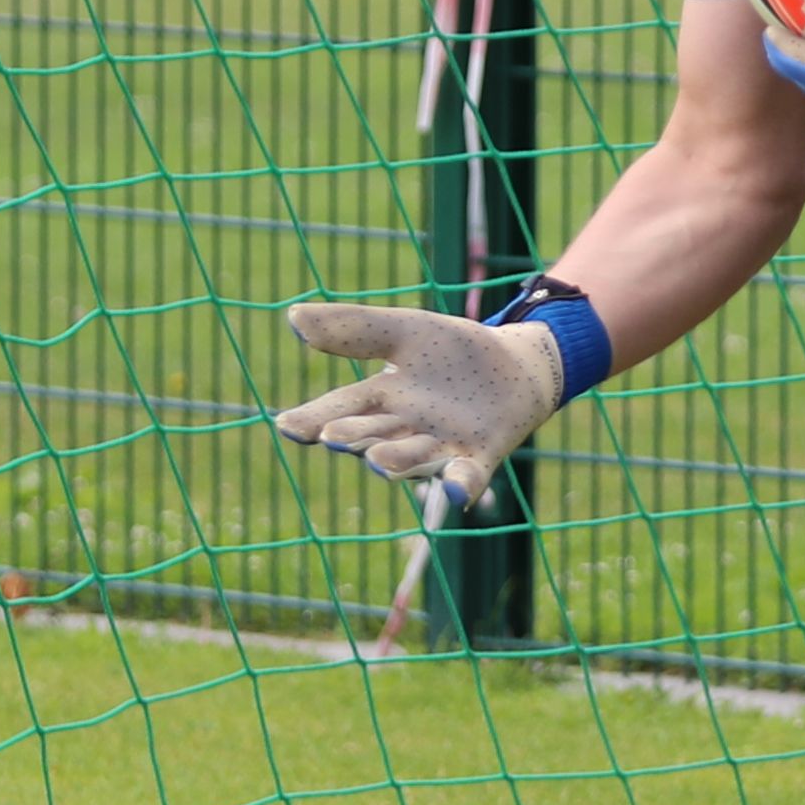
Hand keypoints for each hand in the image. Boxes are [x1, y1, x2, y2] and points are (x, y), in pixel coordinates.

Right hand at [272, 298, 570, 503]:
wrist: (516, 364)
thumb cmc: (453, 352)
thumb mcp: (407, 330)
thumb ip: (356, 329)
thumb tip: (293, 316)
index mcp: (380, 400)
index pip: (339, 409)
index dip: (313, 419)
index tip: (287, 425)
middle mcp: (404, 431)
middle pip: (373, 435)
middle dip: (354, 437)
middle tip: (333, 438)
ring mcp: (441, 448)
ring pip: (413, 458)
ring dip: (396, 460)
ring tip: (377, 459)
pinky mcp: (480, 458)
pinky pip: (467, 476)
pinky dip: (460, 483)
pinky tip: (454, 487)